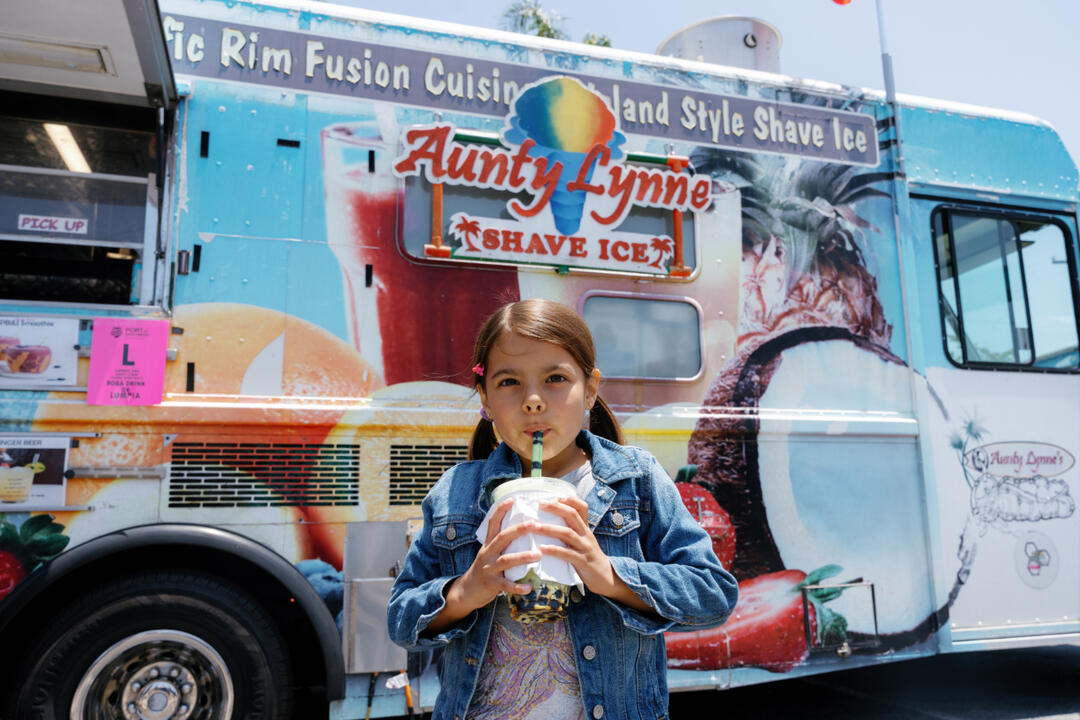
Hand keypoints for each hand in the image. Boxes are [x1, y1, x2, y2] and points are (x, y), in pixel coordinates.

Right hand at [425, 498, 542, 634]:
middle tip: (535, 524)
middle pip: (502, 538)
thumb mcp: (490, 553)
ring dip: (523, 557)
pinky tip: (529, 588)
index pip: (493, 523)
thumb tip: (525, 530)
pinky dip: (517, 587)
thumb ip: (503, 544)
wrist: (467, 591)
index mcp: (488, 544)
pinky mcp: (491, 584)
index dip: (501, 510)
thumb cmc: (485, 569)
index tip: (513, 499)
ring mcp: (489, 569)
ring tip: (538, 555)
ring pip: (506, 560)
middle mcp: (487, 553)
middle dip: (519, 530)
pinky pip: (505, 585)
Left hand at [534, 497, 619, 596]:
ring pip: (567, 533)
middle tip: (540, 503)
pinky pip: (567, 554)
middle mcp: (586, 535)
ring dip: (549, 528)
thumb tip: (549, 524)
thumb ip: (571, 532)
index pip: (582, 508)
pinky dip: (554, 550)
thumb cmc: (589, 558)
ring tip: (534, 526)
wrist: (606, 577)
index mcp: (585, 529)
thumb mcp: (583, 542)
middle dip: (556, 507)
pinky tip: (542, 549)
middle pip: (572, 515)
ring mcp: (585, 547)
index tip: (555, 496)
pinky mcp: (582, 562)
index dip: (570, 500)